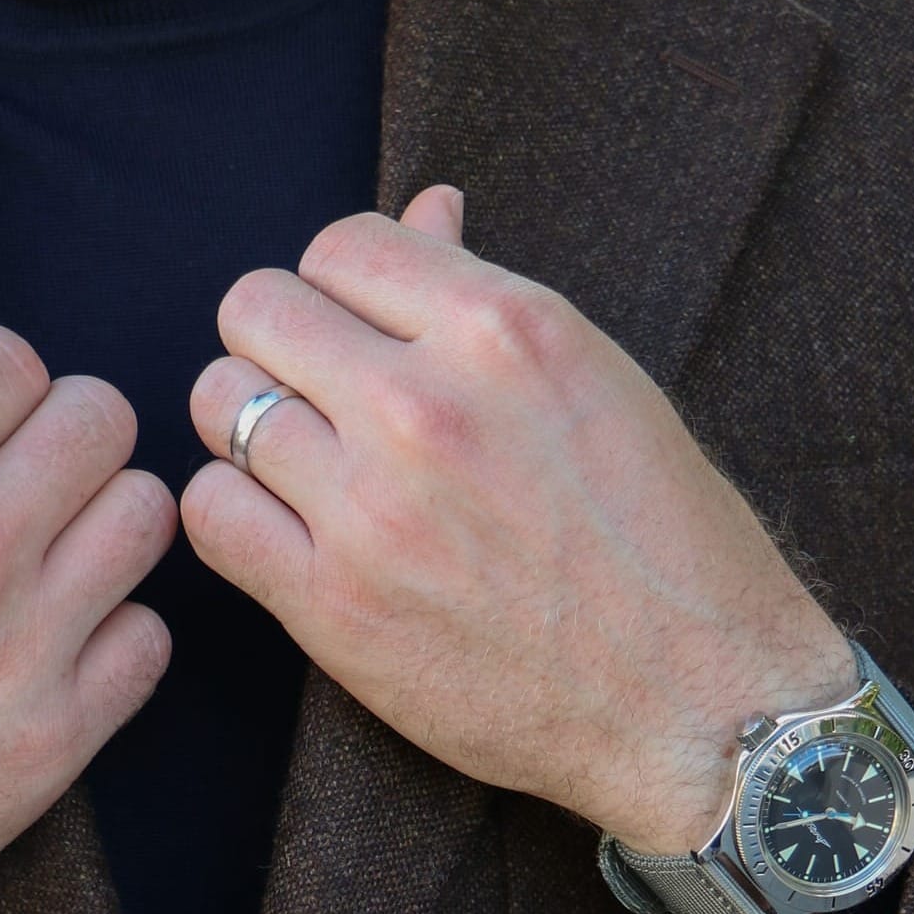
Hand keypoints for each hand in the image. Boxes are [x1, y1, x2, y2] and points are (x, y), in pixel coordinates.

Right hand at [0, 296, 175, 913]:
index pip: (11, 357)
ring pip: (146, 514)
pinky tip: (49, 649)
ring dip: (99, 524)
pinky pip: (150, 637)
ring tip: (42, 559)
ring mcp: (20, 646)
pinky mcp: (54, 740)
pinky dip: (110, 635)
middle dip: (57, 438)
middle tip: (13, 487)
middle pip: (102, 417)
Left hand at [182, 187, 855, 913]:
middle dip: (279, 341)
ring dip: (250, 426)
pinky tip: (284, 528)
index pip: (341, 244)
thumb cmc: (668, 543)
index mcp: (504, 329)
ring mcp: (370, 507)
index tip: (365, 332)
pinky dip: (232, 510)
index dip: (343, 286)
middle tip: (321, 394)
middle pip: (256, 309)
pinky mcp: (331, 605)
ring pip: (219, 404)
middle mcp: (425, 404)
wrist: (703, 708)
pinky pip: (210, 511)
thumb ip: (487, 294)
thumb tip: (427, 204)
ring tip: (306, 464)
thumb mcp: (600, 382)